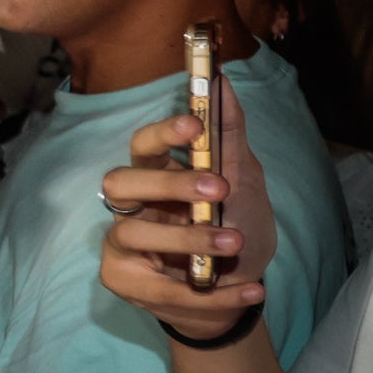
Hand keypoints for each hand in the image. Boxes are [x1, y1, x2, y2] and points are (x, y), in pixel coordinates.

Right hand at [95, 74, 273, 341]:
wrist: (242, 287)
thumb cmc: (237, 225)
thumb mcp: (245, 180)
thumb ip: (230, 135)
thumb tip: (224, 81)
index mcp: (157, 174)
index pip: (142, 145)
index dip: (162, 133)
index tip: (194, 123)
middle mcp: (132, 205)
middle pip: (120, 182)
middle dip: (168, 184)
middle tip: (218, 189)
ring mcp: (121, 243)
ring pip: (135, 234)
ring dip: (190, 238)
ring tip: (235, 242)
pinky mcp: (123, 280)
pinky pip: (161, 288)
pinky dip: (213, 291)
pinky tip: (252, 287)